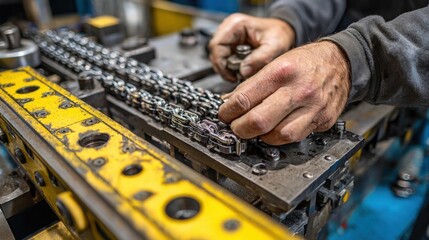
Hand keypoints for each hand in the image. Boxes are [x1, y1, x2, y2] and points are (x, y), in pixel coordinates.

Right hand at [209, 13, 294, 81]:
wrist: (284, 33)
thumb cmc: (279, 35)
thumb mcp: (275, 47)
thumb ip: (260, 59)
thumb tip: (243, 71)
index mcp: (235, 25)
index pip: (216, 46)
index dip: (221, 64)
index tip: (232, 76)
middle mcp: (229, 29)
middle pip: (215, 53)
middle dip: (225, 68)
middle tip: (237, 76)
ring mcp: (229, 38)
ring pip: (219, 58)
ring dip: (228, 69)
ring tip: (242, 72)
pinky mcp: (231, 46)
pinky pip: (225, 60)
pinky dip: (232, 68)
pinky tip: (242, 69)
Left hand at [218, 41, 349, 144]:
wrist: (342, 62)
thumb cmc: (307, 61)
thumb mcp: (276, 63)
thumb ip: (252, 85)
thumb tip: (230, 102)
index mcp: (282, 72)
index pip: (245, 99)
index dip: (228, 112)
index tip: (224, 114)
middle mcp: (298, 91)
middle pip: (258, 122)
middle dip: (240, 129)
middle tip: (236, 127)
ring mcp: (313, 108)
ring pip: (277, 136)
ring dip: (260, 136)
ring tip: (256, 129)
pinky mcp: (322, 121)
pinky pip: (295, 137)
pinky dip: (280, 136)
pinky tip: (275, 129)